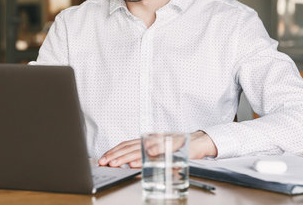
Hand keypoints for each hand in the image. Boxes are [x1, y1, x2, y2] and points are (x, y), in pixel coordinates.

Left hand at [98, 131, 217, 167]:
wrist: (198, 142)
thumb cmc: (178, 146)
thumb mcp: (160, 150)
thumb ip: (146, 154)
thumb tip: (130, 161)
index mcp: (147, 140)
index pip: (126, 145)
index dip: (114, 151)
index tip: (104, 158)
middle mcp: (151, 140)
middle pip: (130, 147)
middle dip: (116, 155)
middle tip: (104, 162)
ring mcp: (160, 143)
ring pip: (139, 149)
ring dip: (126, 158)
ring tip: (115, 163)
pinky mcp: (170, 147)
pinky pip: (156, 152)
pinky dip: (145, 158)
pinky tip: (136, 163)